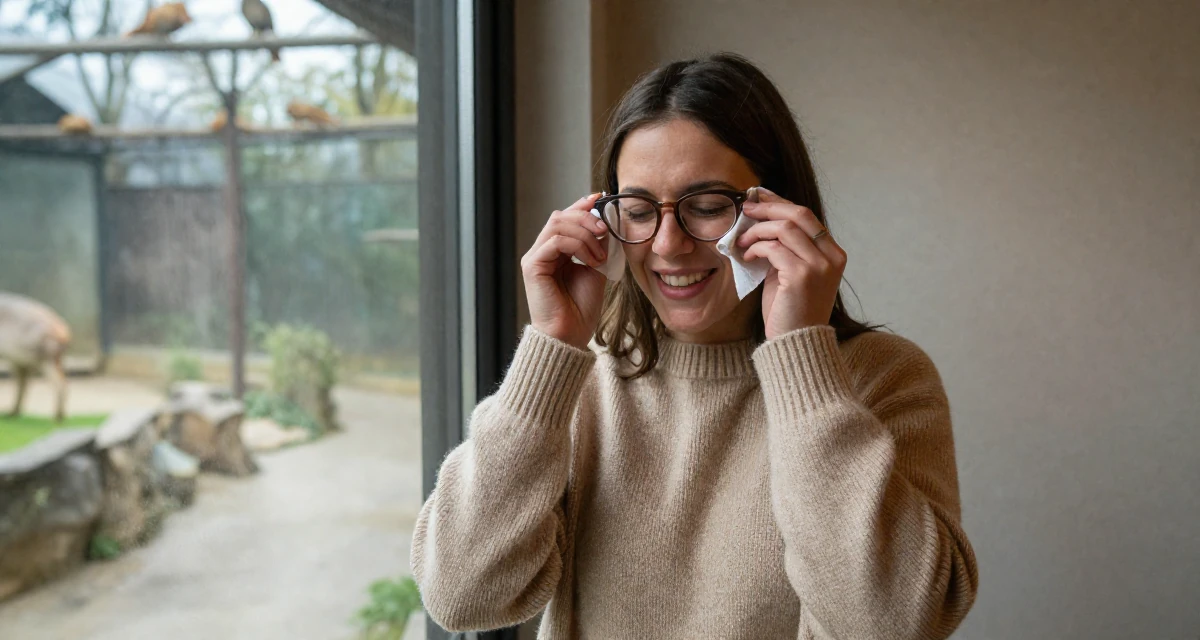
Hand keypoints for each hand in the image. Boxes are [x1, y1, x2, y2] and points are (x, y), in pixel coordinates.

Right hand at [521, 193, 609, 349]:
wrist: (571, 334)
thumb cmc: (581, 307)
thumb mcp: (596, 269)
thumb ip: (598, 246)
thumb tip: (606, 222)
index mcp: (555, 251)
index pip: (565, 218)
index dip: (582, 205)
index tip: (602, 198)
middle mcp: (542, 251)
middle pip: (560, 216)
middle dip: (587, 218)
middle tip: (606, 230)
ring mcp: (535, 257)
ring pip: (557, 224)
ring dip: (585, 234)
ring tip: (599, 255)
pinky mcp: (532, 266)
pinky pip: (555, 241)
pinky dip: (577, 246)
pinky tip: (591, 262)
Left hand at [736, 187, 846, 339]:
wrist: (796, 344)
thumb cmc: (790, 310)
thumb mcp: (792, 273)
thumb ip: (786, 248)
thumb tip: (762, 220)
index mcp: (833, 254)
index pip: (807, 216)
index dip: (780, 202)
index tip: (759, 197)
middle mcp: (831, 257)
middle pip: (798, 214)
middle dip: (768, 207)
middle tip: (746, 209)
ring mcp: (819, 266)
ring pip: (784, 228)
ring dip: (757, 230)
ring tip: (742, 240)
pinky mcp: (802, 276)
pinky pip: (773, 248)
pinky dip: (756, 247)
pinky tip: (747, 256)